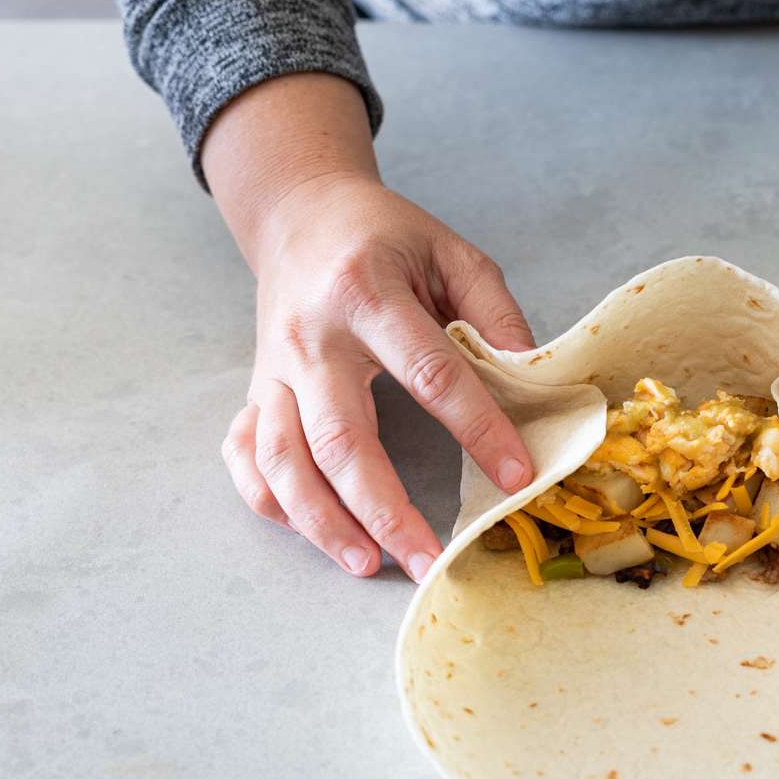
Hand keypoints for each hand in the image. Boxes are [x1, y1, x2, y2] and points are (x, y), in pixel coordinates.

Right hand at [203, 74, 533, 581]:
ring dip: (321, 521)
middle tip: (429, 560)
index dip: (477, 428)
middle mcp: (311, 337)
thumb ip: (496, 314)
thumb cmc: (387, 238)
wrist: (302, 213)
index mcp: (367, 293)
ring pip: (283, 459)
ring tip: (367, 565)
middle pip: (340, 438)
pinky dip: (269, 499)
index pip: (429, 373)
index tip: (517, 475)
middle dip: (385, 509)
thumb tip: (533, 385)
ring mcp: (274, 369)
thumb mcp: (453, 253)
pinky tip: (308, 530)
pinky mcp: (256, 389)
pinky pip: (245, 454)